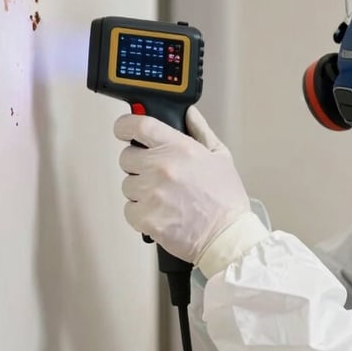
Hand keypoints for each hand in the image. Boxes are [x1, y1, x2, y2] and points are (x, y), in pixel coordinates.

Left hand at [114, 106, 250, 264]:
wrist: (228, 236)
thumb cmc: (226, 199)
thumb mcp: (220, 156)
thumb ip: (200, 130)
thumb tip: (187, 114)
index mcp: (180, 148)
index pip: (139, 125)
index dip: (125, 125)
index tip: (123, 130)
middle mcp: (162, 167)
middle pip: (126, 157)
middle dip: (138, 164)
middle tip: (158, 175)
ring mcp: (152, 193)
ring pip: (127, 185)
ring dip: (140, 190)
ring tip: (165, 198)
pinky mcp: (146, 218)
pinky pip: (129, 210)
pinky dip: (140, 213)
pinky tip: (160, 213)